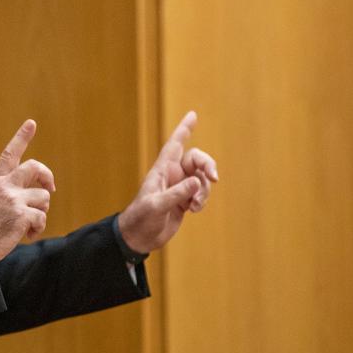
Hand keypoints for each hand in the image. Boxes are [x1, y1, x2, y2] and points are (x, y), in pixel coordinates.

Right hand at [0, 120, 55, 262]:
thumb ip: (8, 196)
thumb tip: (36, 199)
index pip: (8, 155)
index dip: (21, 138)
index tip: (31, 123)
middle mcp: (4, 186)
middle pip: (35, 167)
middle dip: (47, 176)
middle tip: (51, 187)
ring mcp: (13, 199)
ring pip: (43, 198)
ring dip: (40, 213)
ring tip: (27, 226)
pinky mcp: (21, 214)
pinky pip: (41, 218)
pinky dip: (37, 229)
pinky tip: (26, 236)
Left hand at [117, 111, 218, 253]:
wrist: (138, 238)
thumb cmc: (141, 218)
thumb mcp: (156, 206)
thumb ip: (176, 194)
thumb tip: (196, 181)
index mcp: (162, 170)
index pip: (174, 145)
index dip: (183, 130)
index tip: (193, 115)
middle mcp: (172, 176)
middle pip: (197, 160)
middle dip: (208, 165)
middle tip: (214, 178)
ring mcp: (179, 188)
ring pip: (202, 179)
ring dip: (204, 190)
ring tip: (195, 205)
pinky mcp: (184, 201)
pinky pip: (201, 194)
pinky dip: (202, 201)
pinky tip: (193, 210)